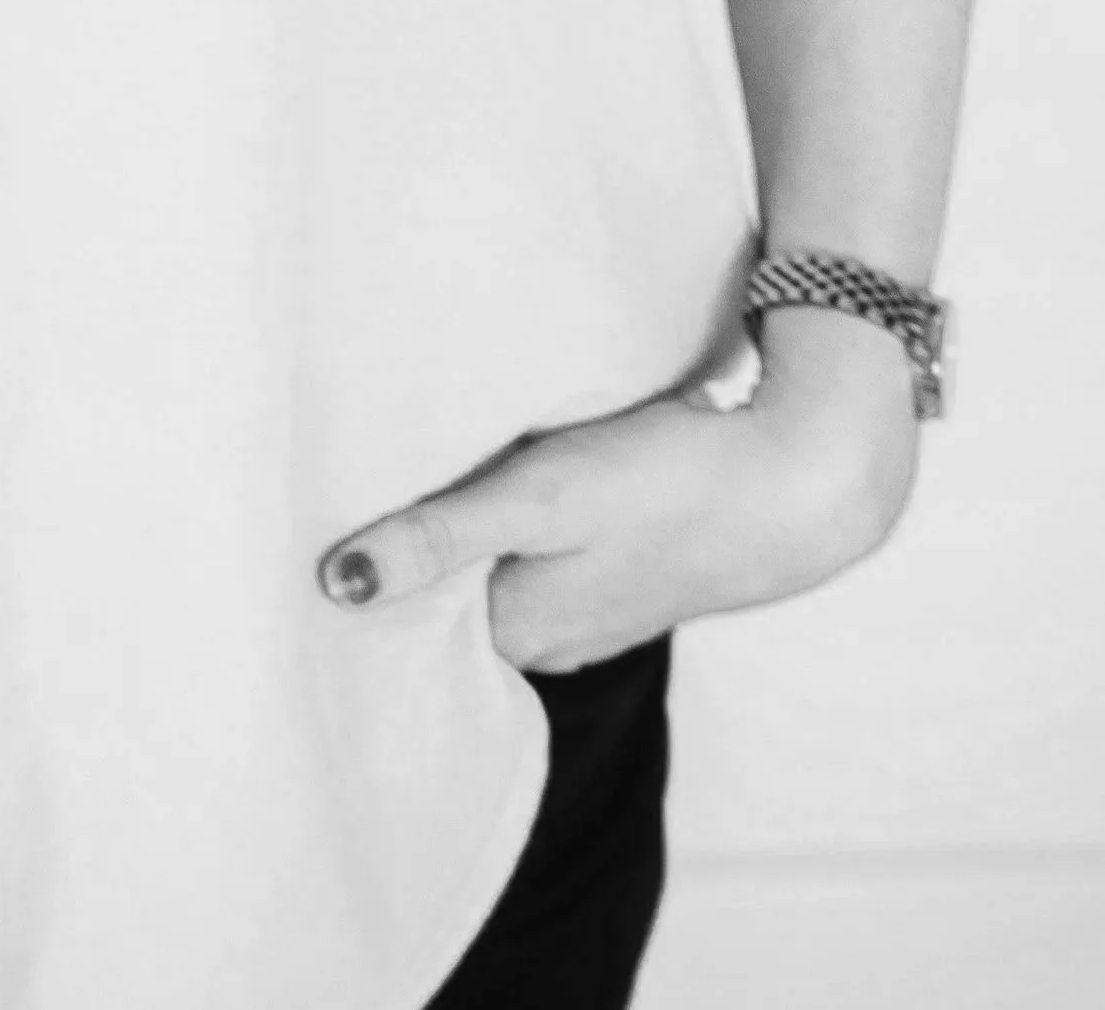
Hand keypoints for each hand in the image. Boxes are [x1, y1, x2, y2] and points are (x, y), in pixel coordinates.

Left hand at [314, 335, 921, 673]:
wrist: (794, 482)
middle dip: (403, 548)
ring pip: (495, 571)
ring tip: (406, 465)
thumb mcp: (538, 498)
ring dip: (459, 528)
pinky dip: (512, 523)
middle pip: (447, 597)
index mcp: (518, 632)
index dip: (362, 565)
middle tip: (342, 474)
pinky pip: (541, 555)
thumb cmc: (665, 483)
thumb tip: (334, 587)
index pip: (406, 618)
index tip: (310, 516)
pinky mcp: (623, 571)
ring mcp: (591, 609)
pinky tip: (498, 475)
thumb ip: (439, 539)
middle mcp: (549, 639)